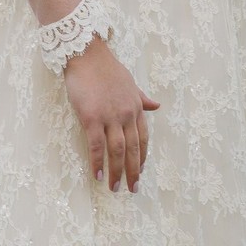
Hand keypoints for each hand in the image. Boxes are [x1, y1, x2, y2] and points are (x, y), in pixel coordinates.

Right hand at [64, 37, 159, 193]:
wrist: (88, 56)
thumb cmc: (107, 69)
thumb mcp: (131, 83)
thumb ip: (142, 98)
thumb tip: (157, 106)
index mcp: (136, 107)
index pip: (143, 137)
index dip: (142, 156)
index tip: (140, 171)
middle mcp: (127, 114)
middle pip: (133, 148)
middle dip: (133, 171)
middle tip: (132, 189)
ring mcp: (110, 116)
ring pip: (117, 150)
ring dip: (117, 172)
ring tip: (115, 188)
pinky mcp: (91, 118)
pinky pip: (96, 145)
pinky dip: (97, 162)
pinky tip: (98, 175)